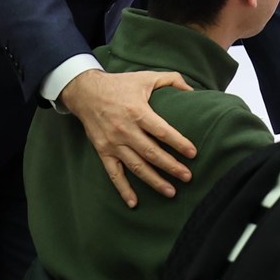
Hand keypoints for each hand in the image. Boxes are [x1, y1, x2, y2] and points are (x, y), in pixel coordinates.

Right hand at [59, 69, 196, 207]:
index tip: (193, 154)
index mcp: (138, 112)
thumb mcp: (146, 77)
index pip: (162, 132)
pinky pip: (114, 174)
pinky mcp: (103, 151)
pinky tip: (134, 203)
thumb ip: (172, 80)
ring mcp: (113, 143)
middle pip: (152, 153)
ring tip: (171, 192)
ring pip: (136, 166)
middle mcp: (125, 130)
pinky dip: (123, 189)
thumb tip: (192, 91)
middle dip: (171, 167)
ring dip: (154, 181)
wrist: (86, 92)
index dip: (178, 143)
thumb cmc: (120, 84)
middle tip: (188, 177)